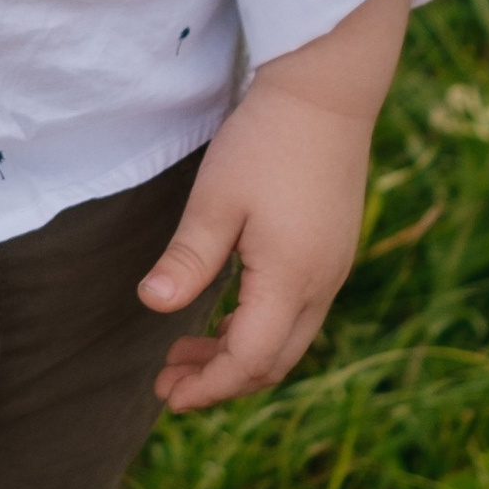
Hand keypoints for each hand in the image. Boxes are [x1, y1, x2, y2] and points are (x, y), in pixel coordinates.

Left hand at [137, 0, 414, 411]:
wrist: (326, 91)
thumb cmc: (266, 141)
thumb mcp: (216, 199)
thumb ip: (189, 260)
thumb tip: (154, 306)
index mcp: (292, 279)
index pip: (250, 361)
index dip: (209, 387)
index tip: (167, 397)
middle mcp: (322, 284)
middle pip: (273, 361)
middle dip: (220, 380)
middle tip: (167, 382)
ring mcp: (333, 267)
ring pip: (287, 339)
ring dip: (238, 353)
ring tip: (185, 351)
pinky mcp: (333, 249)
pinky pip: (298, 312)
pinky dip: (258, 327)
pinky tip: (225, 313)